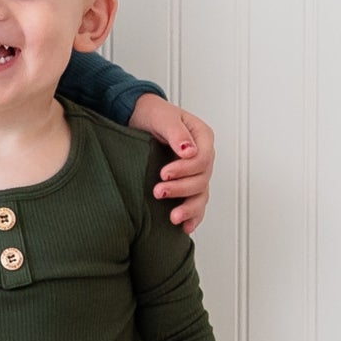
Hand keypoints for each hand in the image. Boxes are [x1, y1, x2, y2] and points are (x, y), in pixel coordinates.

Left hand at [128, 94, 214, 232]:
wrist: (138, 117)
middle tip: (159, 191)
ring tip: (173, 218)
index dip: (185, 170)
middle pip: (202, 180)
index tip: (164, 173)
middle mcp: (203, 156)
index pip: (203, 160)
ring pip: (201, 195)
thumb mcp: (163, 117)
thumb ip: (177, 133)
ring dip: (188, 208)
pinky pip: (195, 202)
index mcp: (202, 138)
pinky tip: (185, 227)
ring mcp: (195, 172)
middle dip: (181, 189)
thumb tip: (189, 151)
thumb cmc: (152, 114)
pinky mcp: (185, 183)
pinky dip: (192, 216)